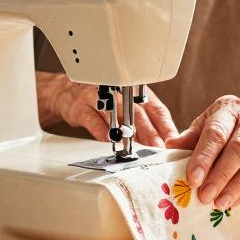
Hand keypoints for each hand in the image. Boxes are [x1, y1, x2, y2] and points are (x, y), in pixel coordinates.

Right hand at [35, 72, 177, 145]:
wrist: (68, 92)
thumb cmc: (104, 102)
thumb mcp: (127, 107)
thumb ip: (145, 123)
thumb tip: (164, 144)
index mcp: (137, 94)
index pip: (156, 109)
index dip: (165, 125)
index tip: (172, 141)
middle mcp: (120, 95)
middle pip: (139, 114)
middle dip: (149, 132)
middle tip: (157, 147)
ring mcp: (100, 99)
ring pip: (117, 115)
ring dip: (127, 132)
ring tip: (136, 146)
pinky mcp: (81, 107)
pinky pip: (93, 118)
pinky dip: (101, 130)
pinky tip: (109, 140)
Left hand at [164, 96, 239, 209]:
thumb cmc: (229, 128)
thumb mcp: (208, 124)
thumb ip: (191, 137)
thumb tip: (169, 147)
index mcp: (229, 109)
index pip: (217, 133)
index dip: (204, 157)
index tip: (192, 179)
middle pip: (239, 149)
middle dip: (221, 175)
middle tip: (204, 196)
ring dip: (236, 186)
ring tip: (219, 203)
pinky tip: (233, 203)